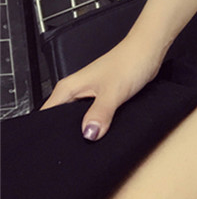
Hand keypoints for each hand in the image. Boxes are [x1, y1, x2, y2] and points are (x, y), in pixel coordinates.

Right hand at [41, 36, 163, 141]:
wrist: (149, 50)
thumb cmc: (130, 61)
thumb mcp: (113, 92)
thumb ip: (99, 114)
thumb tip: (88, 134)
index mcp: (68, 88)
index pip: (45, 116)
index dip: (48, 133)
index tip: (57, 147)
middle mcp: (76, 91)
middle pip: (62, 120)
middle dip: (70, 134)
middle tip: (80, 146)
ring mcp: (90, 94)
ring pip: (80, 119)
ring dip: (87, 128)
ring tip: (95, 137)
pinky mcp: (103, 97)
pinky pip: (95, 116)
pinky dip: (98, 123)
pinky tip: (106, 129)